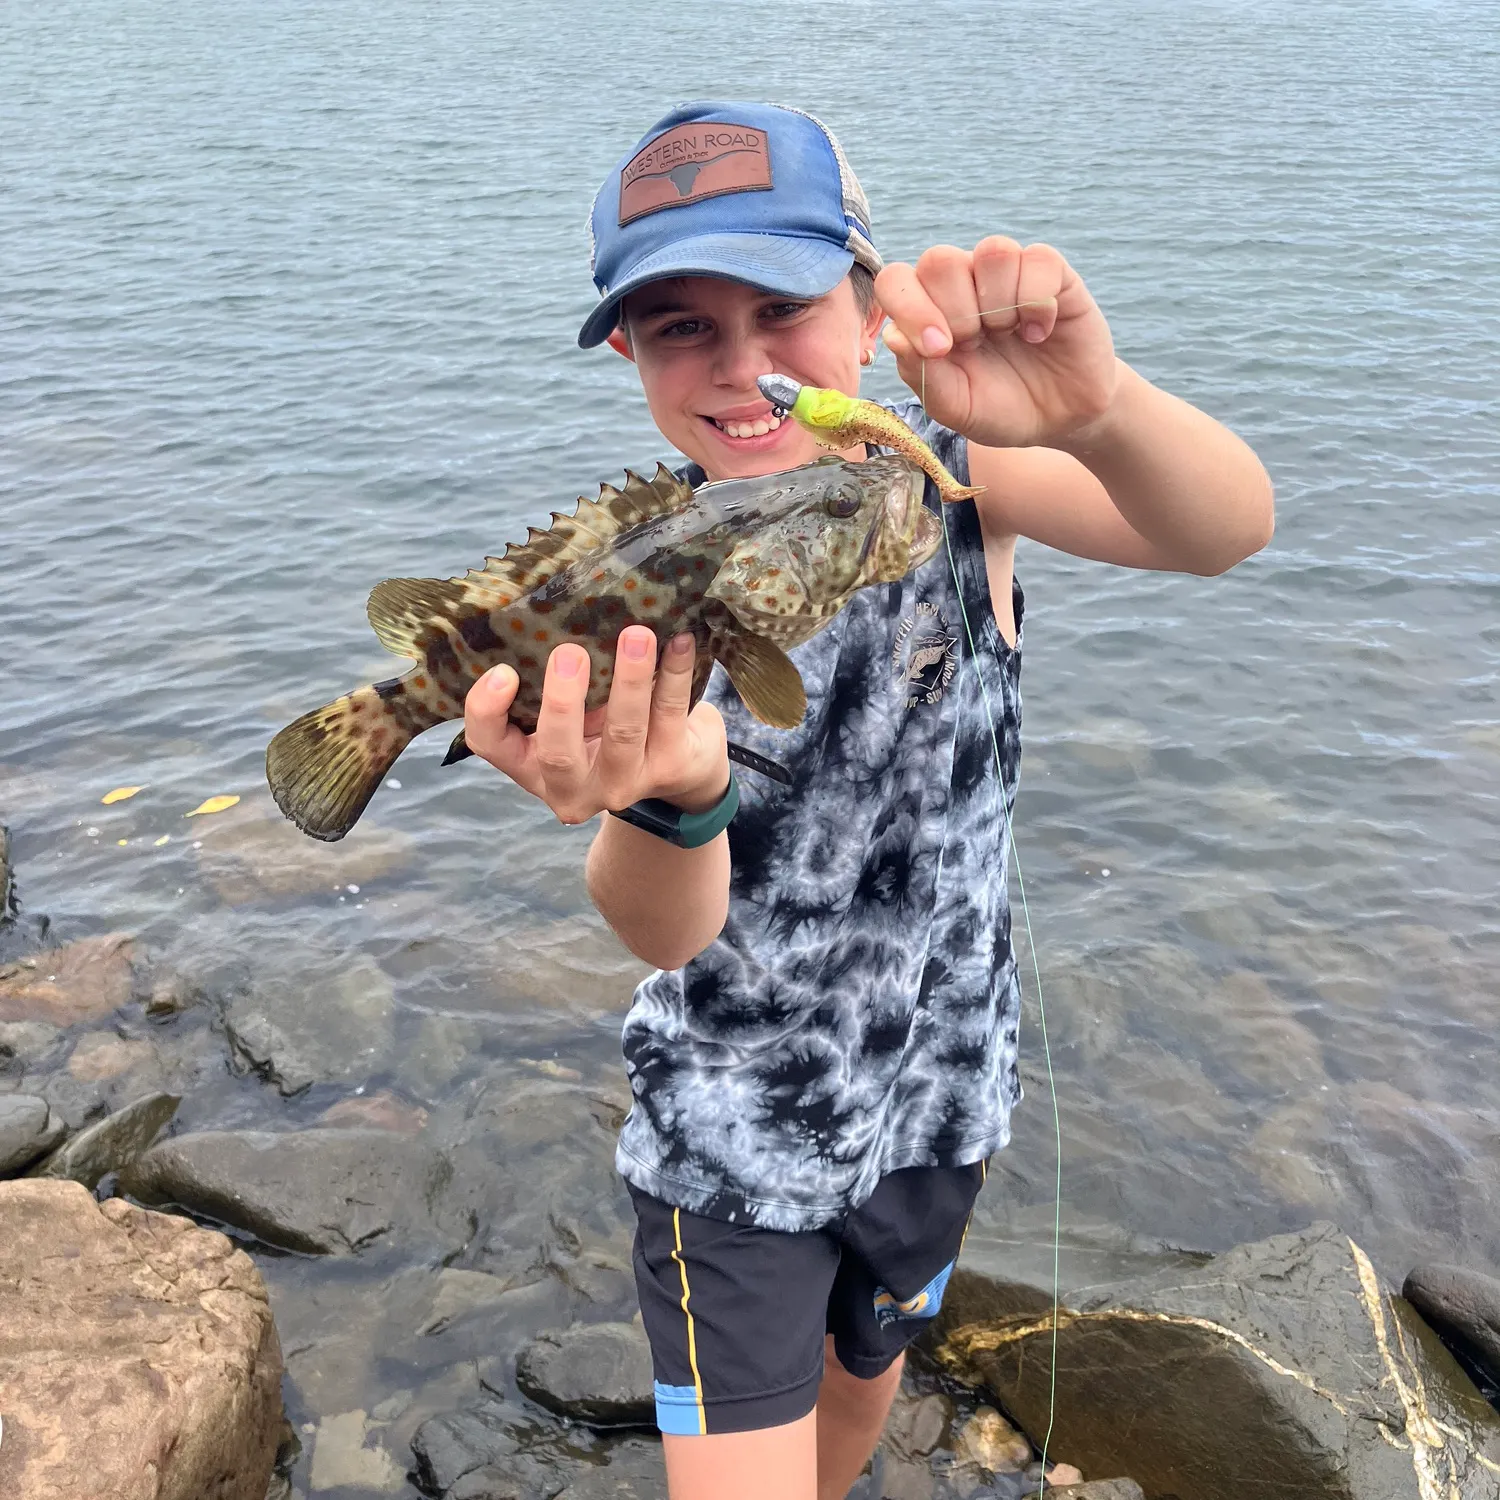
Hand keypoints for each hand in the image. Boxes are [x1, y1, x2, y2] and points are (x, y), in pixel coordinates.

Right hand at [462, 625, 729, 825]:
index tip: (503, 670)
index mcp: (531, 764)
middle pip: (558, 753)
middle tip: (570, 653)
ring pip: (623, 733)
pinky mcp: (669, 767)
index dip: (487, 711)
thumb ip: (548, 678)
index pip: (490, 744)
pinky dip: (674, 673)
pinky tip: (678, 641)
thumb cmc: (605, 724)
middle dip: (563, 703)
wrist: (677, 765)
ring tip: (636, 635)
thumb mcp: (568, 712)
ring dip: (629, 680)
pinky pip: (669, 714)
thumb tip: (545, 607)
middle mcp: (572, 784)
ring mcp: (622, 782)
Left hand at [876, 237, 1118, 448]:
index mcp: (929, 313)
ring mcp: (1006, 275)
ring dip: (999, 305)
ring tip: (1010, 335)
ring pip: (991, 251)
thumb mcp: (957, 407)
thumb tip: (895, 337)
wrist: (1061, 421)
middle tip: (977, 345)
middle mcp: (963, 285)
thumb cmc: (1001, 409)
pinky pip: (1037, 259)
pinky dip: (1037, 303)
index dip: (910, 308)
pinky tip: (1040, 332)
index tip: (939, 349)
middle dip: (956, 312)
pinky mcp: (1051, 274)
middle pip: (939, 260)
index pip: (896, 281)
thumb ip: (922, 375)